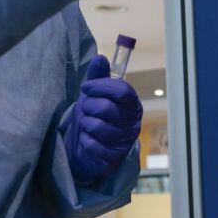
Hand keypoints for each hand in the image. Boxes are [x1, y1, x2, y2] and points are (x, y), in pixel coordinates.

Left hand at [64, 55, 142, 184]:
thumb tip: (101, 58)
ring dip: (85, 123)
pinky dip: (84, 140)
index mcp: (132, 105)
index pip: (122, 91)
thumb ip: (98, 76)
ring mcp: (123, 142)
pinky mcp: (112, 159)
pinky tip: (86, 139)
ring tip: (86, 123)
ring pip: (97, 126)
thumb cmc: (94, 116)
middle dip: (88, 106)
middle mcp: (132, 124)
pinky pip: (92, 145)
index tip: (86, 87)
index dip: (101, 86)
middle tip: (85, 108)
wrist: (87, 148)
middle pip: (106, 108)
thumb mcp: (95, 94)